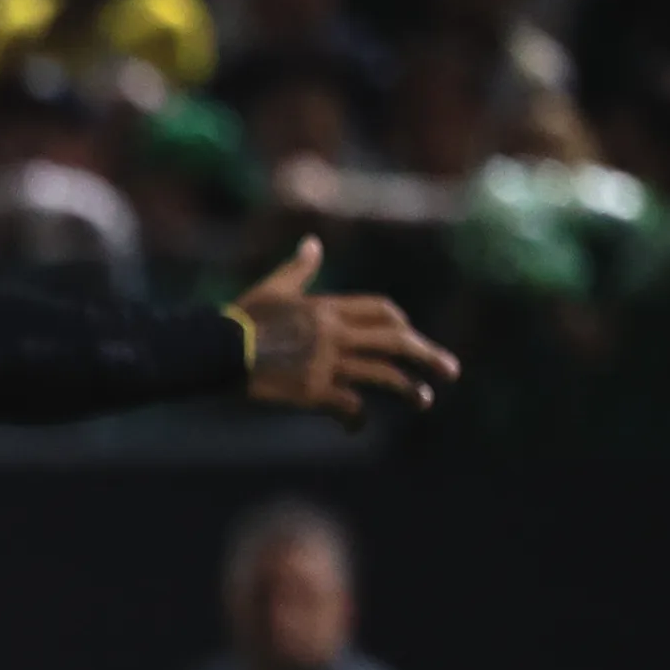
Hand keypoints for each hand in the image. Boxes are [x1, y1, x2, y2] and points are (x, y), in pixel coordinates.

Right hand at [234, 238, 459, 421]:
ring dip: (408, 389)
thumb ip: (299, 269)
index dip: (402, 325)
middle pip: (396, 342)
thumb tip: (313, 243)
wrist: (217, 350)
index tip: (411, 336)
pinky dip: (356, 418)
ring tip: (424, 401)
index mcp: (329, 308)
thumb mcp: (273, 288)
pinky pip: (349, 405)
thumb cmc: (241, 319)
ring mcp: (328, 363)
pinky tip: (356, 426)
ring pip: (383, 375)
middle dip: (427, 355)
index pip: (382, 311)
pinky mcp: (314, 391)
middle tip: (451, 371)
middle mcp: (336, 334)